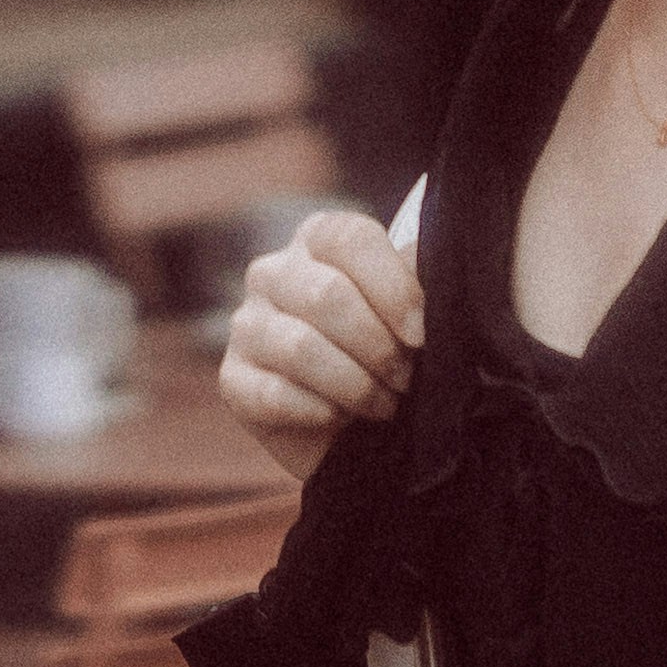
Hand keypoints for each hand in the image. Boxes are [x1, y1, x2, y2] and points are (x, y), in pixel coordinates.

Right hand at [219, 204, 424, 480]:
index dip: (393, 288)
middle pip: (325, 295)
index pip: (350, 239)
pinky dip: (320, 412)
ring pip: (299, 347)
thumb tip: (434, 266)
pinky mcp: (232, 379)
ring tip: (384, 404)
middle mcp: (273, 272)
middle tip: (406, 377)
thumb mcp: (409, 312)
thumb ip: (419, 280)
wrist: (355, 427)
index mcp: (318, 239)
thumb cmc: (387, 353)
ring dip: (355, 385)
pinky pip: (272, 394)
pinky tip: (341, 418)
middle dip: (378, 347)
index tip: (421, 335)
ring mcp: (246, 324)